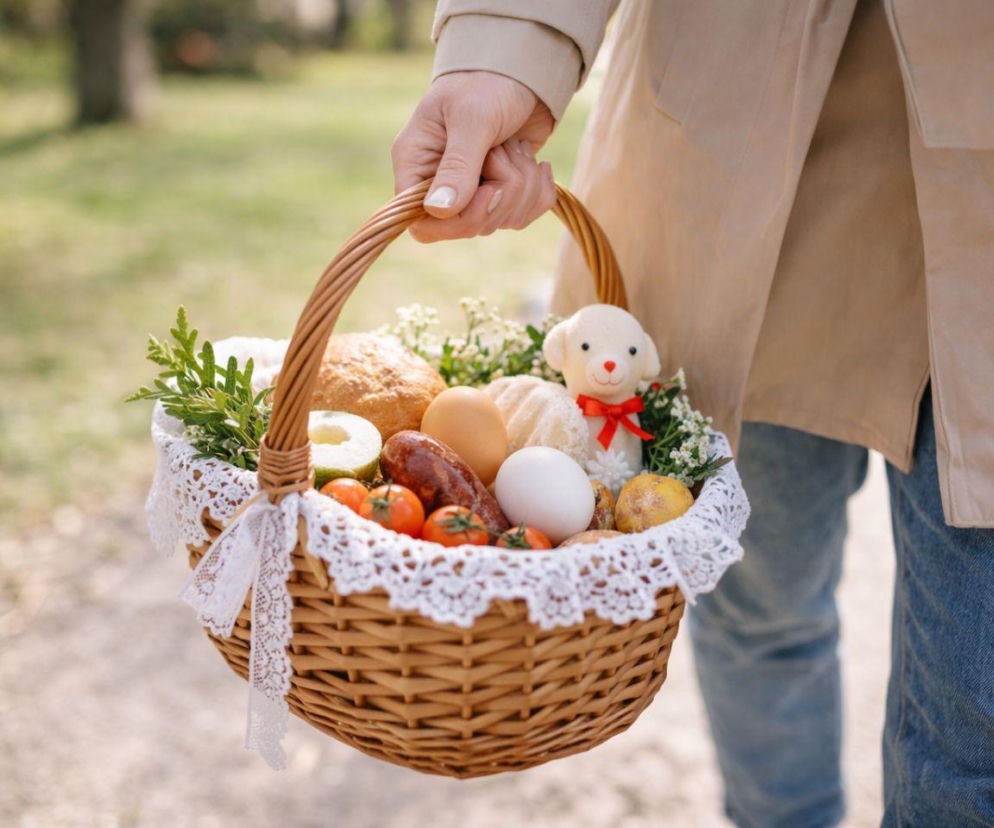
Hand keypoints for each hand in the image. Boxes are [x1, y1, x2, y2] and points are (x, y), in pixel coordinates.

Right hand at [392, 71, 557, 241]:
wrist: (521, 68)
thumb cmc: (487, 82)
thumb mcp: (472, 119)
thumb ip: (457, 166)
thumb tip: (438, 210)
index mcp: (416, 165)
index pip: (422, 226)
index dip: (458, 222)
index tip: (488, 192)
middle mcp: (439, 184)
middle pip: (469, 226)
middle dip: (502, 193)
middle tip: (505, 152)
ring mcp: (472, 191)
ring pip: (500, 222)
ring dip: (523, 186)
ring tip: (517, 148)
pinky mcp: (502, 192)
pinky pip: (522, 216)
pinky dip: (538, 192)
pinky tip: (537, 162)